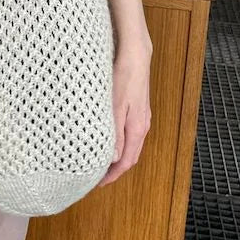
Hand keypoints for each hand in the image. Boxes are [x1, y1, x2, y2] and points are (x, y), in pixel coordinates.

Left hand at [99, 46, 151, 186]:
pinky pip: (131, 134)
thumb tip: (113, 158)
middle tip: (96, 177)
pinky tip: (109, 139)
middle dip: (115, 170)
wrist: (136, 56)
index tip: (98, 184)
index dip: (113, 175)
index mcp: (137, 129)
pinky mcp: (138, 109)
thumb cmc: (124, 77)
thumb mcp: (114, 106)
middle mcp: (142, 126)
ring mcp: (142, 118)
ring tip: (100, 161)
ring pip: (131, 145)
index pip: (126, 161)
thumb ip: (114, 133)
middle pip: (130, 156)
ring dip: (117, 156)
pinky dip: (120, 143)